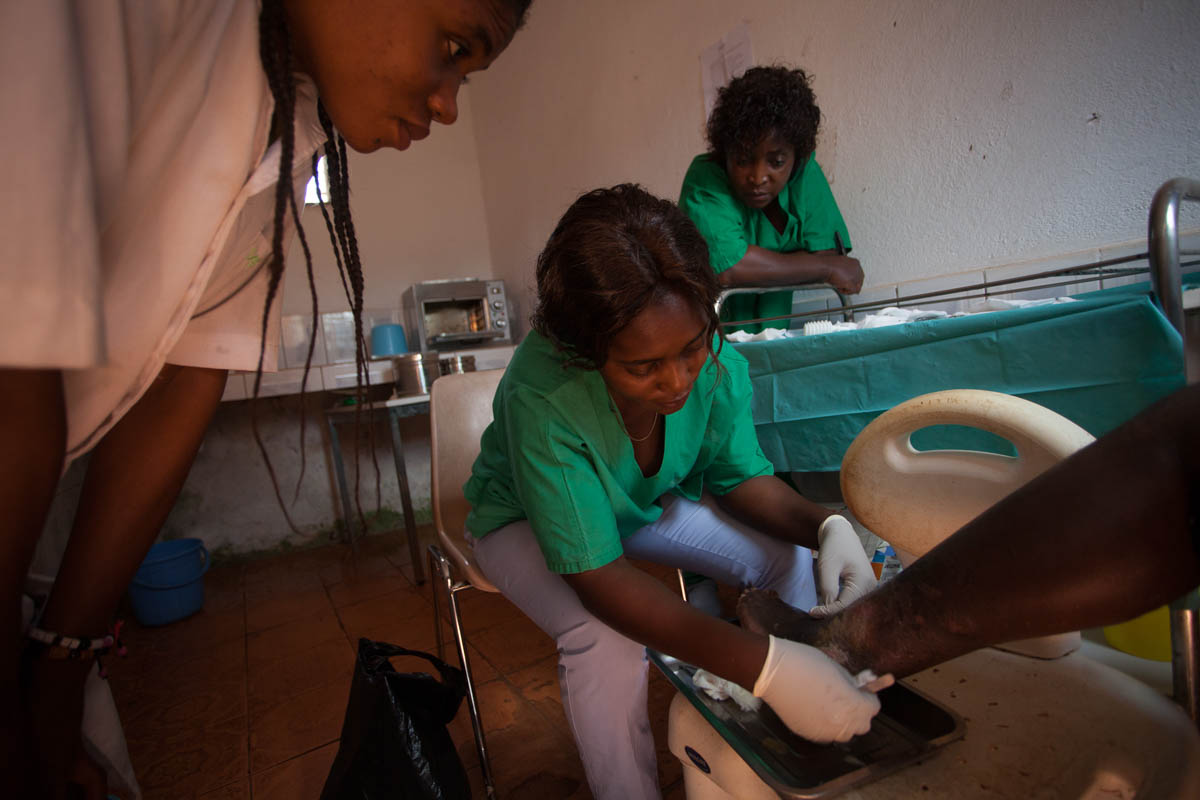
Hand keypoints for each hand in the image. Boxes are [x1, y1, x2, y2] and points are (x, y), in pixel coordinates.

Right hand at [752, 635, 888, 741]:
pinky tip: (816, 709)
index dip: (868, 697)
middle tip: (849, 698)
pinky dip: (826, 724)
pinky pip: (825, 734)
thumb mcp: (836, 668)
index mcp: (851, 704)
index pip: (873, 708)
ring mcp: (823, 731)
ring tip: (832, 706)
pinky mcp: (807, 733)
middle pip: (862, 725)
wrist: (772, 671)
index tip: (861, 690)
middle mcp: (840, 723)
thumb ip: (851, 683)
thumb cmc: (804, 663)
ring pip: (844, 733)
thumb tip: (858, 690)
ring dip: (844, 721)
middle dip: (859, 712)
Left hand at [810, 514, 875, 616]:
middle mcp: (870, 587)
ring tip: (820, 613)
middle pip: (850, 609)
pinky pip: (852, 601)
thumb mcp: (827, 567)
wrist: (841, 534)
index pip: (844, 605)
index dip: (827, 612)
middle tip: (815, 615)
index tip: (811, 612)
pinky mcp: (864, 587)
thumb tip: (826, 611)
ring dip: (836, 611)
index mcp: (863, 581)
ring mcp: (869, 588)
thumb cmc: (834, 547)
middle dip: (833, 614)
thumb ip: (828, 589)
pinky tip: (828, 607)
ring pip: (851, 606)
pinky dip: (840, 605)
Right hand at [824, 256, 863, 293]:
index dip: (852, 279)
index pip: (859, 273)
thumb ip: (845, 268)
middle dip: (851, 284)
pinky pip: (852, 291)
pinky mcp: (851, 283)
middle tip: (844, 286)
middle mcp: (857, 269)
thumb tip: (844, 274)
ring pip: (856, 287)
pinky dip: (845, 291)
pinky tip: (839, 288)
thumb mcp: (840, 263)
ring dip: (848, 288)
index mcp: (855, 262)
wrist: (825, 266)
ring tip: (840, 286)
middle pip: (859, 281)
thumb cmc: (829, 264)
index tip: (846, 281)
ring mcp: (855, 276)